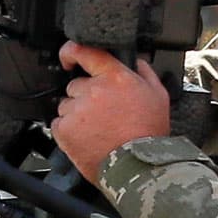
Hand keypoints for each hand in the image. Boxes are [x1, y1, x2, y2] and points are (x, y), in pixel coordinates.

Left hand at [50, 42, 171, 189]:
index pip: (85, 51)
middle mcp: (93, 90)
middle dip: (85, 97)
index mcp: (115, 77)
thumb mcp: (158, 95)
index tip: (68, 56)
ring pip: (66, 106)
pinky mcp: (65, 130)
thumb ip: (144, 72)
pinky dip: (68, 131)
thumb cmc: (149, 133)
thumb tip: (135, 61)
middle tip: (102, 114)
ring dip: (77, 115)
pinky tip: (87, 138)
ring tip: (97, 130)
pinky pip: (58, 124)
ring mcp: (77, 110)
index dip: (71, 51)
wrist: (138, 167)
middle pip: (75, 85)